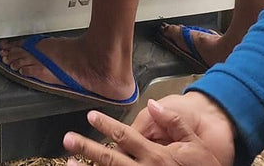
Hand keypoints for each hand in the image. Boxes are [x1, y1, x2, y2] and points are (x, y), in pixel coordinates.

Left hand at [63, 98, 233, 165]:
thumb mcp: (196, 144)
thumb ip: (174, 122)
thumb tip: (154, 103)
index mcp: (157, 155)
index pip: (126, 137)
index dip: (106, 125)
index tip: (90, 115)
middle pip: (111, 159)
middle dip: (87, 148)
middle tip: (67, 139)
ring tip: (69, 163)